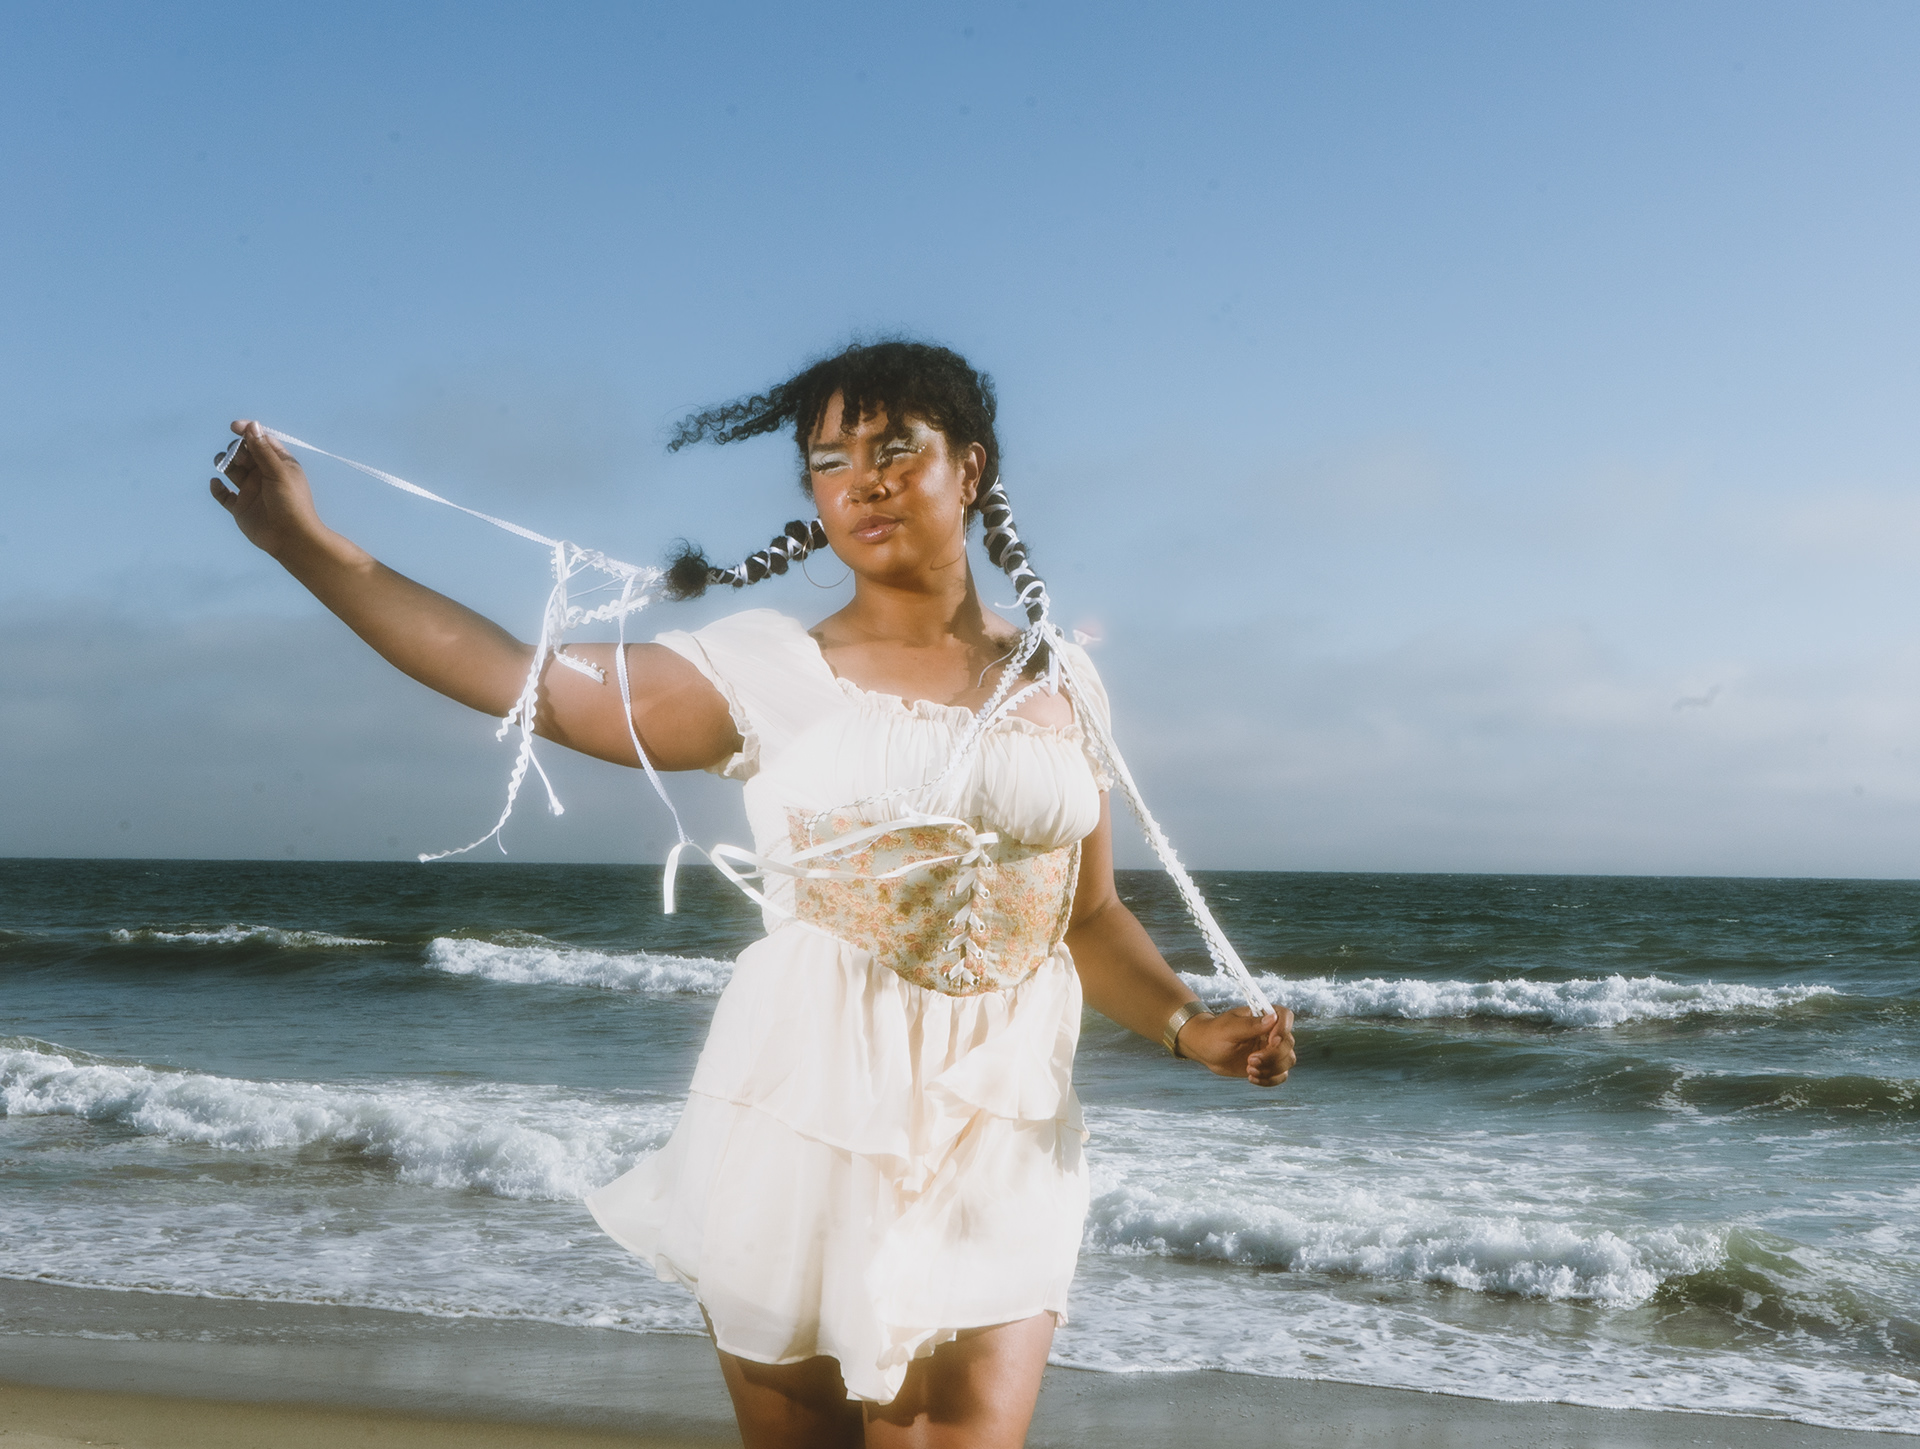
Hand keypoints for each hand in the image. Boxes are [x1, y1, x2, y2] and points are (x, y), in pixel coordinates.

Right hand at [208, 420, 323, 557]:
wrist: (291, 537)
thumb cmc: (290, 502)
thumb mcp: (278, 472)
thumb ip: (262, 450)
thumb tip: (252, 425)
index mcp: (278, 463)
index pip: (260, 440)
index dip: (248, 431)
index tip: (234, 427)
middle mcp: (263, 474)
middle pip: (243, 453)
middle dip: (236, 449)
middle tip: (240, 458)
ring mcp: (250, 490)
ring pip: (231, 470)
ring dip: (224, 463)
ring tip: (224, 466)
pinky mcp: (240, 507)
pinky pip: (223, 495)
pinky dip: (217, 488)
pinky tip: (217, 485)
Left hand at [1177, 1005, 1294, 1086]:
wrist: (1205, 1049)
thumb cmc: (1214, 1033)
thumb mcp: (1229, 1028)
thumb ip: (1250, 1025)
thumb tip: (1272, 1018)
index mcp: (1263, 1016)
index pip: (1285, 1016)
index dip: (1283, 1029)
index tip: (1271, 1041)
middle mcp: (1271, 1032)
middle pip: (1288, 1043)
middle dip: (1272, 1056)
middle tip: (1250, 1060)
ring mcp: (1271, 1049)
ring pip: (1288, 1060)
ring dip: (1271, 1069)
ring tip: (1249, 1069)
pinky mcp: (1268, 1065)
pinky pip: (1281, 1075)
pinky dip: (1270, 1080)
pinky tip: (1252, 1078)